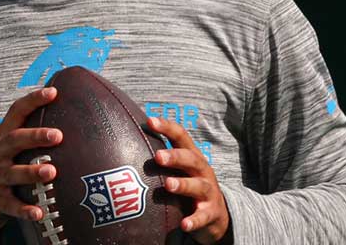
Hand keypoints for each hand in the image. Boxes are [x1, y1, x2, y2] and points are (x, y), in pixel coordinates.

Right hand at [0, 87, 62, 236]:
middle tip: (57, 135)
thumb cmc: (1, 167)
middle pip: (15, 140)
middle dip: (35, 136)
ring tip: (51, 171)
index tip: (53, 92)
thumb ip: (30, 134)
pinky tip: (39, 213)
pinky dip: (25, 210)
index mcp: (3, 137)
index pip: (17, 112)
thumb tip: (69, 117)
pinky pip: (12, 206)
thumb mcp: (8, 147)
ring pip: (14, 173)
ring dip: (32, 172)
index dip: (34, 100)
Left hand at [148, 116, 230, 243]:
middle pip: (191, 159)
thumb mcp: (180, 170)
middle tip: (158, 156)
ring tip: (169, 185)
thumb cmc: (190, 186)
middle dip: (175, 156)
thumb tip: (128, 143)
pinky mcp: (211, 213)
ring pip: (198, 186)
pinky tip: (184, 225)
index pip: (181, 137)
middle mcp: (202, 171)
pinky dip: (194, 220)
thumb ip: (162, 158)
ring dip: (184, 185)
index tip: (150, 121)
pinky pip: (203, 217)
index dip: (167, 127)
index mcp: (193, 157)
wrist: (217, 215)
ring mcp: (208, 192)